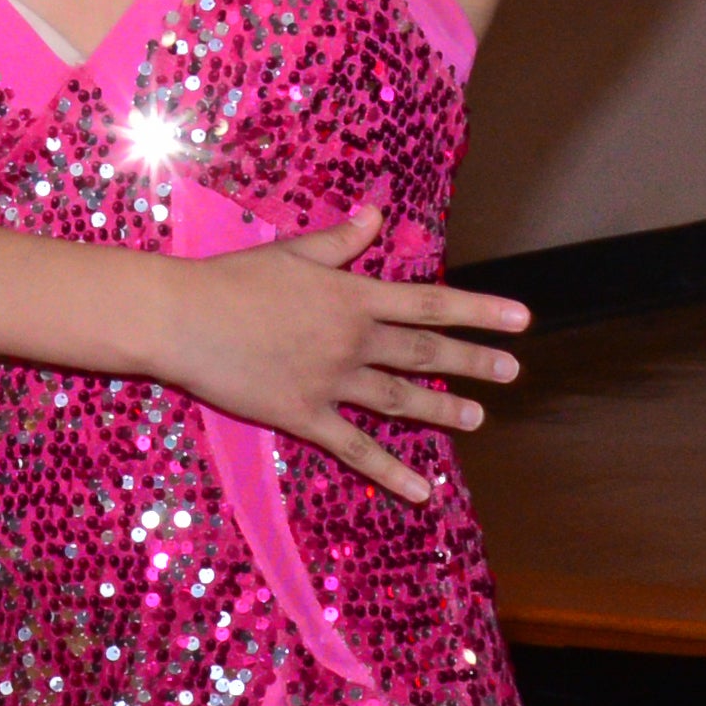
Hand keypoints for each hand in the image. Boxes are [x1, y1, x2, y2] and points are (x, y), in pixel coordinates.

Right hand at [155, 202, 528, 501]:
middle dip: (473, 361)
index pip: (431, 302)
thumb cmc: (231, 279)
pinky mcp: (304, 416)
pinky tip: (423, 493)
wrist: (182, 317)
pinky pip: (357, 450)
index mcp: (353, 296)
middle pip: (425, 351)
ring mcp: (332, 381)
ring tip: (478, 418)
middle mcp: (353, 340)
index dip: (481, 310)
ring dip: (442, 409)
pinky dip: (393, 474)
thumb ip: (341, 240)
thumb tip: (376, 213)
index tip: (523, 319)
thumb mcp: (291, 252)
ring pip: (400, 399)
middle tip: (511, 371)